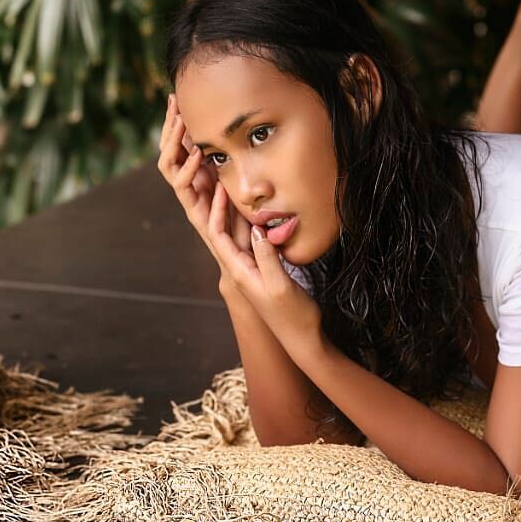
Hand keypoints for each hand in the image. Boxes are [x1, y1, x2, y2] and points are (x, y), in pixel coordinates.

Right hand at [157, 92, 240, 279]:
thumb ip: (232, 162)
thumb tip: (238, 132)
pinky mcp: (199, 219)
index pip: (177, 144)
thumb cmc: (241, 220)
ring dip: (178, 151)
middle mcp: (189, 188)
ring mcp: (192, 203)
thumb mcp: (237, 183)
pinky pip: (190, 197)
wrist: (243, 257)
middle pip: (167, 153)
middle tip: (176, 107)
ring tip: (187, 132)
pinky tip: (203, 160)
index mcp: (196, 177)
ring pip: (171, 172)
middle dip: (170, 129)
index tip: (176, 97)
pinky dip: (195, 176)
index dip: (174, 122)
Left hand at [207, 179, 322, 351]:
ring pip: (239, 238)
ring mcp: (253, 271)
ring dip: (237, 215)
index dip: (217, 210)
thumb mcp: (281, 285)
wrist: (303, 339)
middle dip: (221, 207)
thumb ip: (267, 258)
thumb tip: (256, 229)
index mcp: (239, 273)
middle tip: (223, 182)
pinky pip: (254, 244)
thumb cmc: (293, 316)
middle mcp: (241, 270)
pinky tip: (261, 214)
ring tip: (237, 191)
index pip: (218, 235)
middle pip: (224, 233)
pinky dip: (254, 226)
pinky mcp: (265, 272)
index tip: (221, 188)